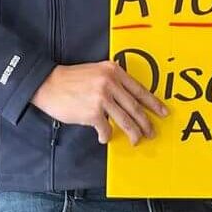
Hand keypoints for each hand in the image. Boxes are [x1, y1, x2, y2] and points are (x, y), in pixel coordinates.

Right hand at [30, 61, 166, 145]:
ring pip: (125, 120)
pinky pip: (106, 129)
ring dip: (133, 133)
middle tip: (151, 132)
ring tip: (136, 140)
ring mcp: (102, 98)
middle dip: (146, 123)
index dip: (154, 103)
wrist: (47, 84)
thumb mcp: (96, 71)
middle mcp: (110, 83)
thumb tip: (127, 95)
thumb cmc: (71, 79)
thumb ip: (112, 79)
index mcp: (113, 71)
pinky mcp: (92, 112)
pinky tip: (104, 137)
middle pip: (135, 107)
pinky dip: (107, 136)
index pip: (139, 90)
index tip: (163, 112)